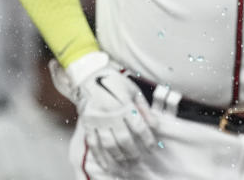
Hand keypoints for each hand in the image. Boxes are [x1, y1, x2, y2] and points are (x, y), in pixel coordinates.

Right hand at [51, 51, 156, 169]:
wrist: (89, 76)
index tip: (152, 148)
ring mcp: (98, 121)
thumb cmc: (115, 82)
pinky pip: (94, 145)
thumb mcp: (134, 91)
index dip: (147, 140)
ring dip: (118, 159)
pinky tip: (108, 166)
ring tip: (126, 167)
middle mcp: (111, 115)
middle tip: (140, 160)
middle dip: (134, 153)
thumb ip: (145, 109)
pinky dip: (101, 158)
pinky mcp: (87, 125)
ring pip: (109, 145)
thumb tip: (156, 126)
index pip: (139, 127)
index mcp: (125, 105)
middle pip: (124, 139)